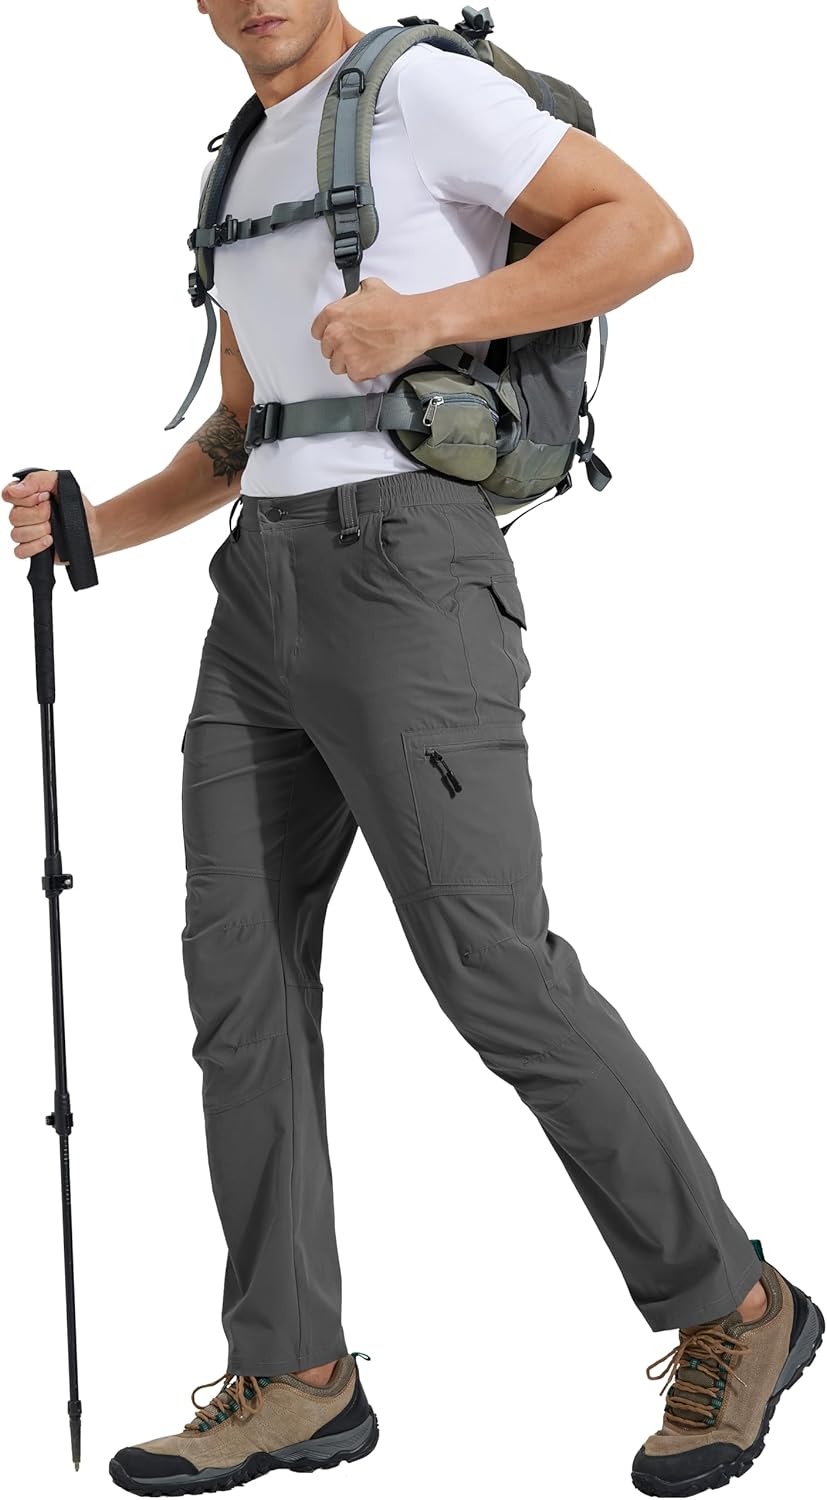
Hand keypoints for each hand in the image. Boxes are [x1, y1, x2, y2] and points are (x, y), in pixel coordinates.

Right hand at [2, 469, 96, 563]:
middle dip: (38, 515)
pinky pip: (20, 551)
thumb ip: (36, 479)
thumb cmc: (76, 504)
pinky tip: (50, 540)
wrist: (93, 526)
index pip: (9, 495)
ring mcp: (26, 533)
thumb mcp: (60, 481)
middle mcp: (22, 514)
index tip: (46, 497)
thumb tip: (14, 490)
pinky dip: (35, 546)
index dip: (26, 498)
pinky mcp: (32, 549)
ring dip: (39, 531)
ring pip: (16, 534)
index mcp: (25, 496)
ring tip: (54, 528)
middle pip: (14, 517)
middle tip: (53, 513)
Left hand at [310, 277, 432, 381]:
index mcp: (334, 314)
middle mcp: (336, 334)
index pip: (317, 330)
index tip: (336, 336)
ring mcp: (346, 354)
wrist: (413, 324)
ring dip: (348, 362)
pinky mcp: (358, 370)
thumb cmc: (396, 309)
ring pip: (337, 366)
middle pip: (327, 350)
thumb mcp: (370, 287)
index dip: (328, 333)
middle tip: (355, 345)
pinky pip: (354, 376)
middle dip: (339, 348)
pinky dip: (363, 372)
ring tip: (364, 354)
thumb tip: (353, 297)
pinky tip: (372, 361)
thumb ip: (354, 295)